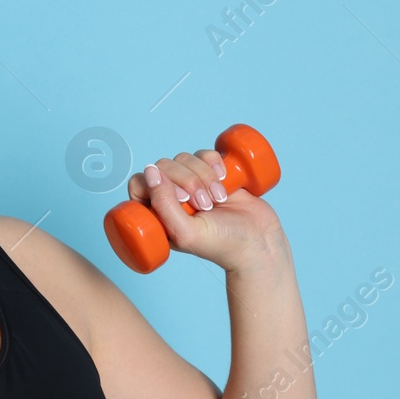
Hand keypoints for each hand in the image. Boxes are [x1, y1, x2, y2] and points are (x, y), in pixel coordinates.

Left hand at [126, 149, 284, 273]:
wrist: (259, 242)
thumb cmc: (221, 244)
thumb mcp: (186, 232)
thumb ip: (163, 204)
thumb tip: (150, 171)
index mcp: (157, 213)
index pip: (140, 183)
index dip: (158, 184)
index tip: (181, 199)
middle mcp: (170, 197)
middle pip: (163, 166)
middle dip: (188, 181)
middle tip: (205, 204)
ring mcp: (191, 184)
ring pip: (184, 158)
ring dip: (204, 175)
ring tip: (219, 199)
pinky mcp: (212, 174)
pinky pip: (204, 154)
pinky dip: (214, 163)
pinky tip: (225, 179)